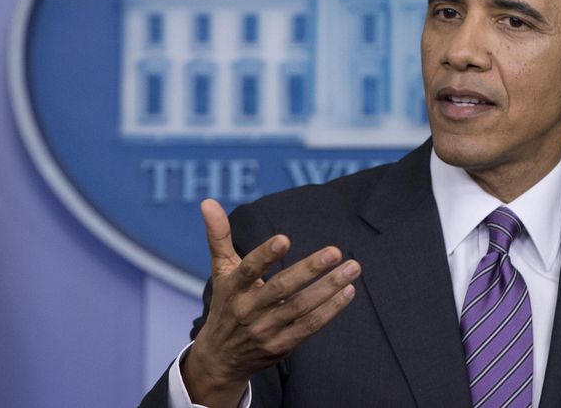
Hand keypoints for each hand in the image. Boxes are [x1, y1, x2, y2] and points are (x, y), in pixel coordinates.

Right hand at [182, 199, 359, 406]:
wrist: (221, 358)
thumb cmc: (226, 303)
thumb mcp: (221, 270)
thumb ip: (219, 236)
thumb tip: (208, 201)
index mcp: (233, 288)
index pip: (248, 270)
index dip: (265, 255)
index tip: (284, 239)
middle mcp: (248, 310)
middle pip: (281, 288)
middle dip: (309, 269)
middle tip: (335, 251)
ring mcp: (266, 330)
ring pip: (301, 307)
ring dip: (329, 288)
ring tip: (353, 268)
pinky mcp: (282, 345)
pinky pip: (310, 327)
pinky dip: (331, 310)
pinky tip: (348, 291)